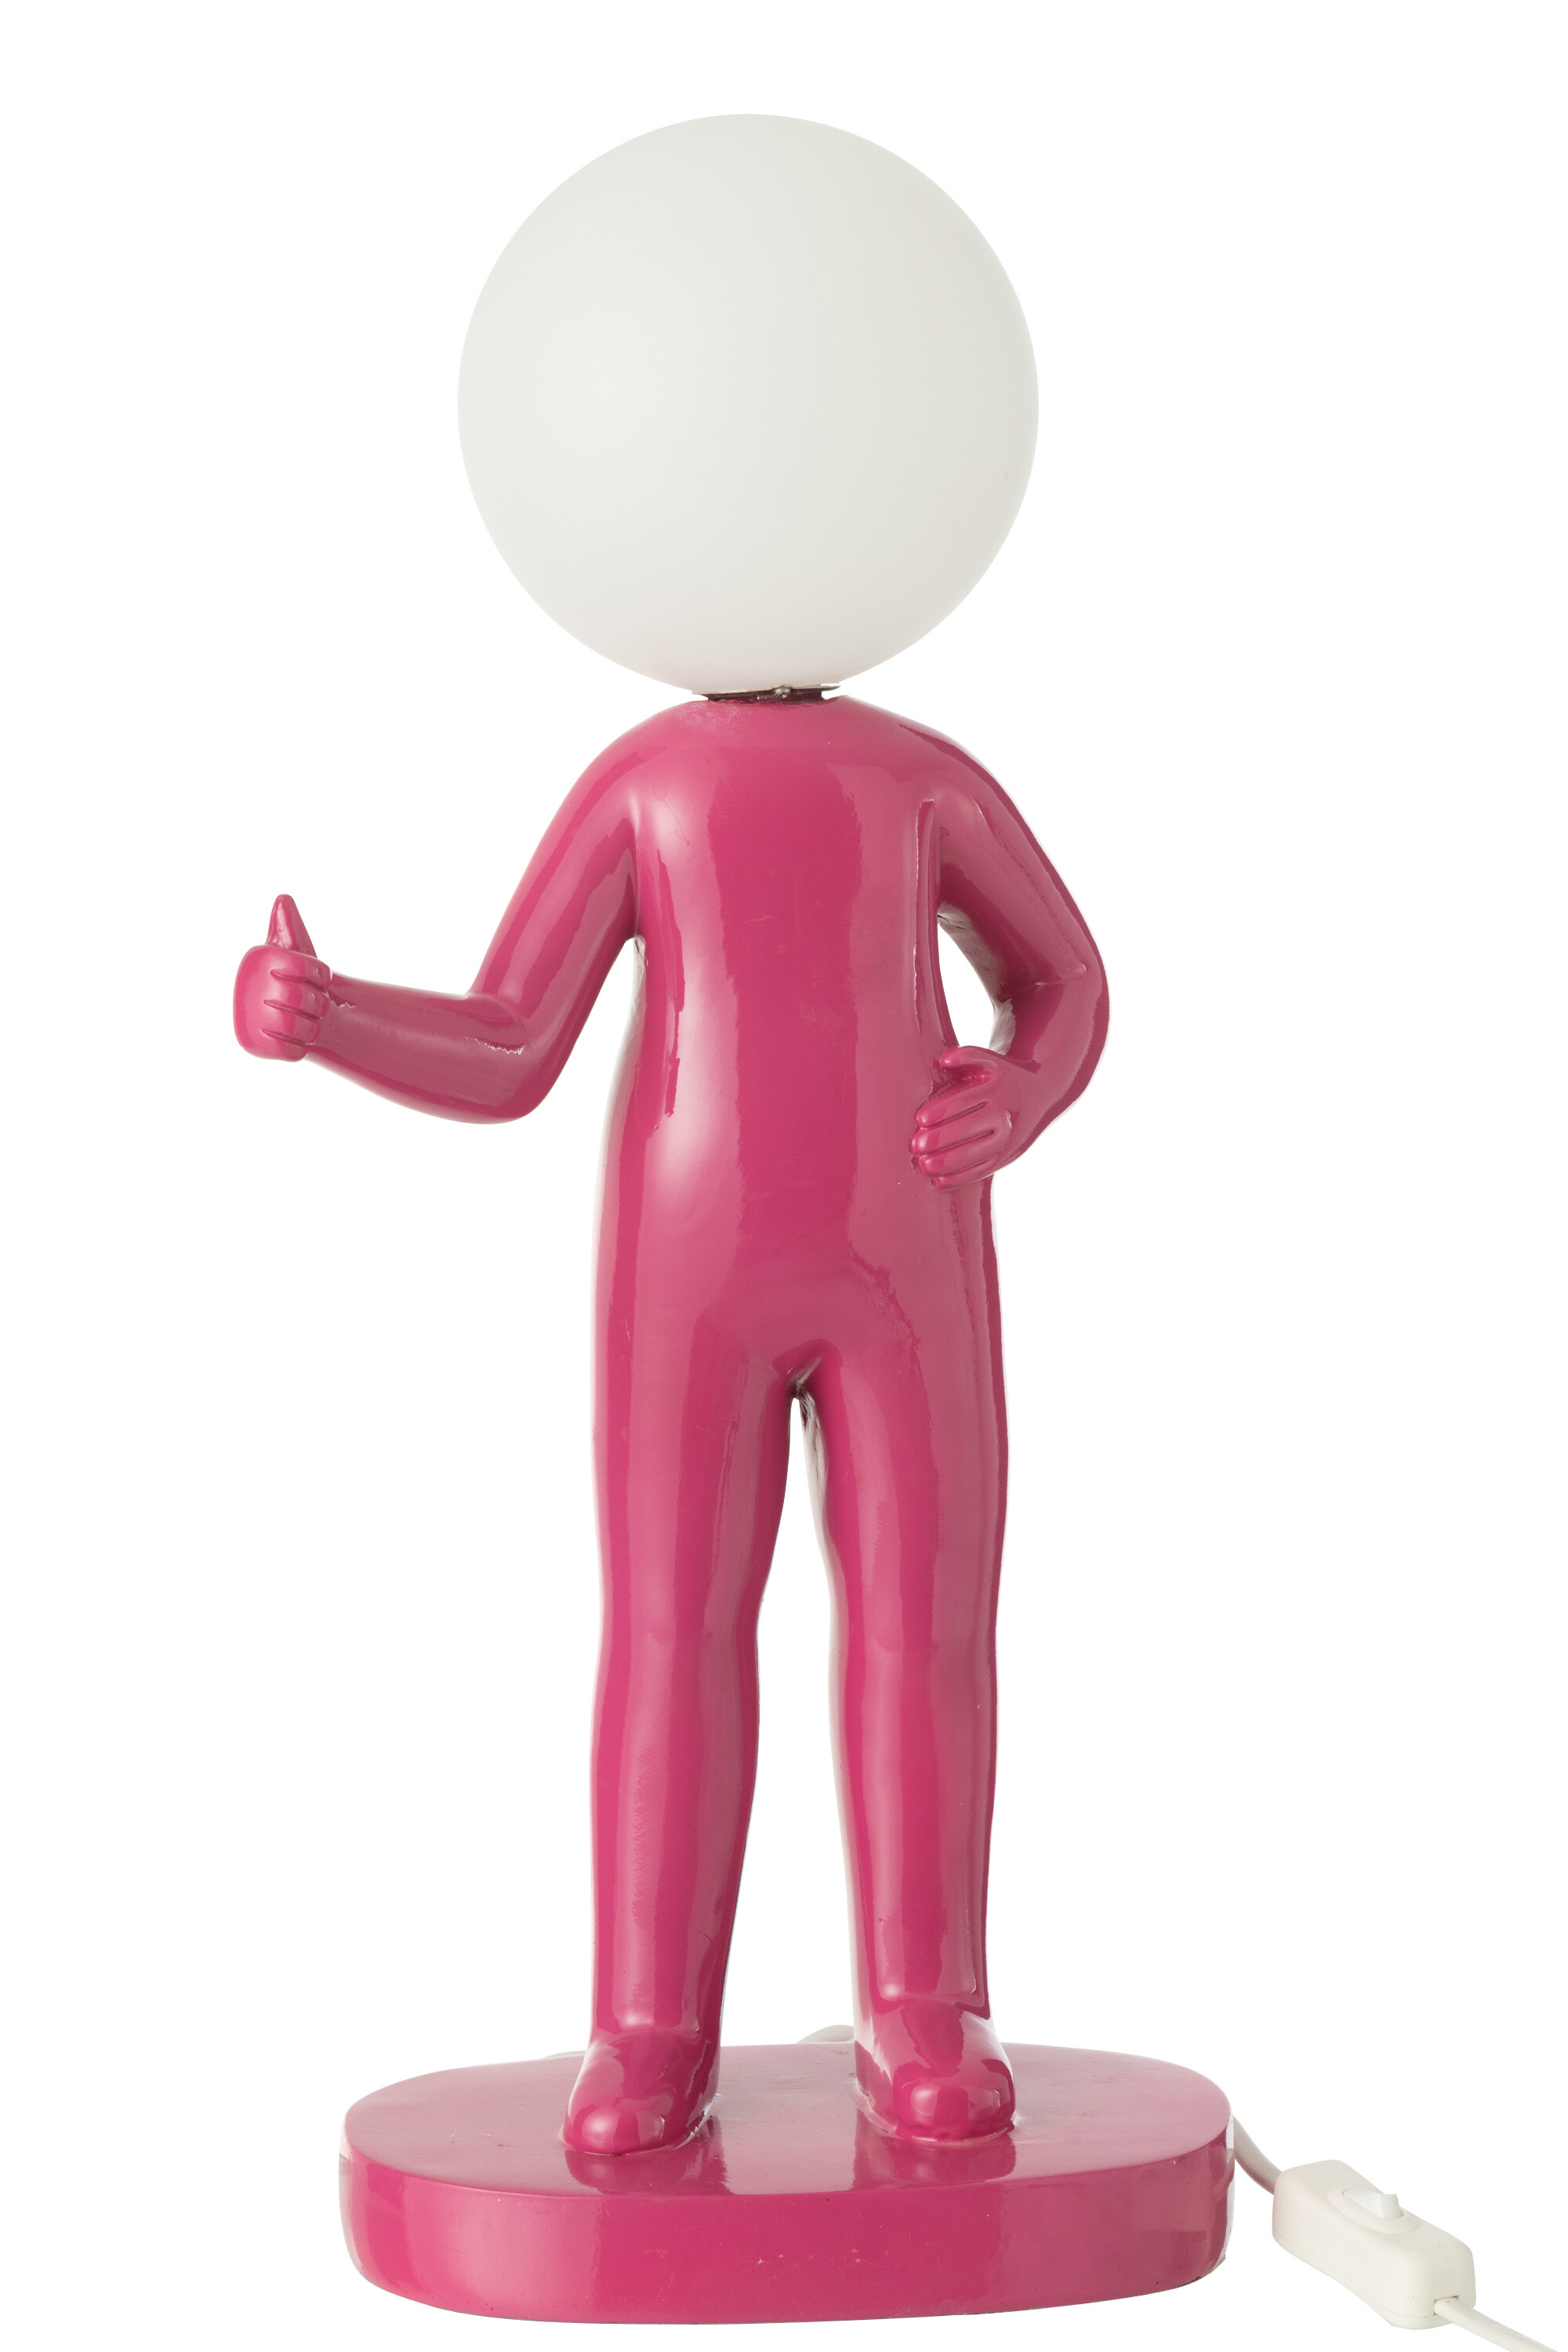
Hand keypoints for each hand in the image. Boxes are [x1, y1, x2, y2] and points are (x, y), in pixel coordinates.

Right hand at [233, 895, 329, 1061]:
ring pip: (299, 1027)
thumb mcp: (293, 949)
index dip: (322, 977)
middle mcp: (248, 985)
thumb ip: (289, 926)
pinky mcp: (253, 1045)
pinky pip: (291, 1052)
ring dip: (312, 1027)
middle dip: (318, 1003)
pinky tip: (296, 1036)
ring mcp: (248, 1017)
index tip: (320, 980)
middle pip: (303, 999)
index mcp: (259, 957)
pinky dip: (300, 1046)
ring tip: (309, 1020)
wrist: (281, 1010)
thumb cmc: (292, 976)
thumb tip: (283, 900)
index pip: (309, 968)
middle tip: (317, 1004)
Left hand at [911, 1045, 1036, 1188]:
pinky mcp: (1006, 1156)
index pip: (964, 1101)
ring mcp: (1007, 1138)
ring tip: (924, 1165)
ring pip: (975, 1154)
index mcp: (996, 1089)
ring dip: (947, 1163)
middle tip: (916, 1145)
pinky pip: (982, 1171)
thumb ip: (968, 1057)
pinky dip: (960, 1178)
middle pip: (968, 1129)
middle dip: (940, 1139)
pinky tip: (939, 1182)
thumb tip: (944, 1059)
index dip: (941, 1111)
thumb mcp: (990, 1062)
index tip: (919, 1119)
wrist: (1041, 1093)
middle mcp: (1003, 1114)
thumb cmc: (1001, 1077)